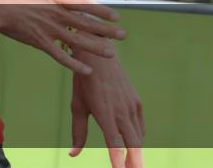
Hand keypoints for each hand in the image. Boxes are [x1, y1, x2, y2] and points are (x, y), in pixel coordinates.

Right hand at [0, 0, 125, 74]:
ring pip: (78, 40)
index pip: (84, 6)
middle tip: (123, 35)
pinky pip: (60, 56)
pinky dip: (75, 64)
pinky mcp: (39, 42)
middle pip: (86, 23)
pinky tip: (87, 70)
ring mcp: (48, 28)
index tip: (116, 16)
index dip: (101, 12)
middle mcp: (56, 14)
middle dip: (106, 30)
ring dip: (96, 47)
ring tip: (111, 53)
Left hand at [69, 52, 144, 167]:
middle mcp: (122, 112)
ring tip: (133, 165)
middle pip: (134, 146)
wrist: (100, 56)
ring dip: (137, 154)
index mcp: (105, 114)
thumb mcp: (78, 106)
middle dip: (135, 163)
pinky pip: (140, 126)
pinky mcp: (137, 102)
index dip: (118, 162)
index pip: (114, 146)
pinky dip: (138, 138)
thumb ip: (78, 132)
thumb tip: (73, 155)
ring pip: (139, 137)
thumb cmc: (84, 82)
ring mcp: (132, 107)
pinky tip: (133, 145)